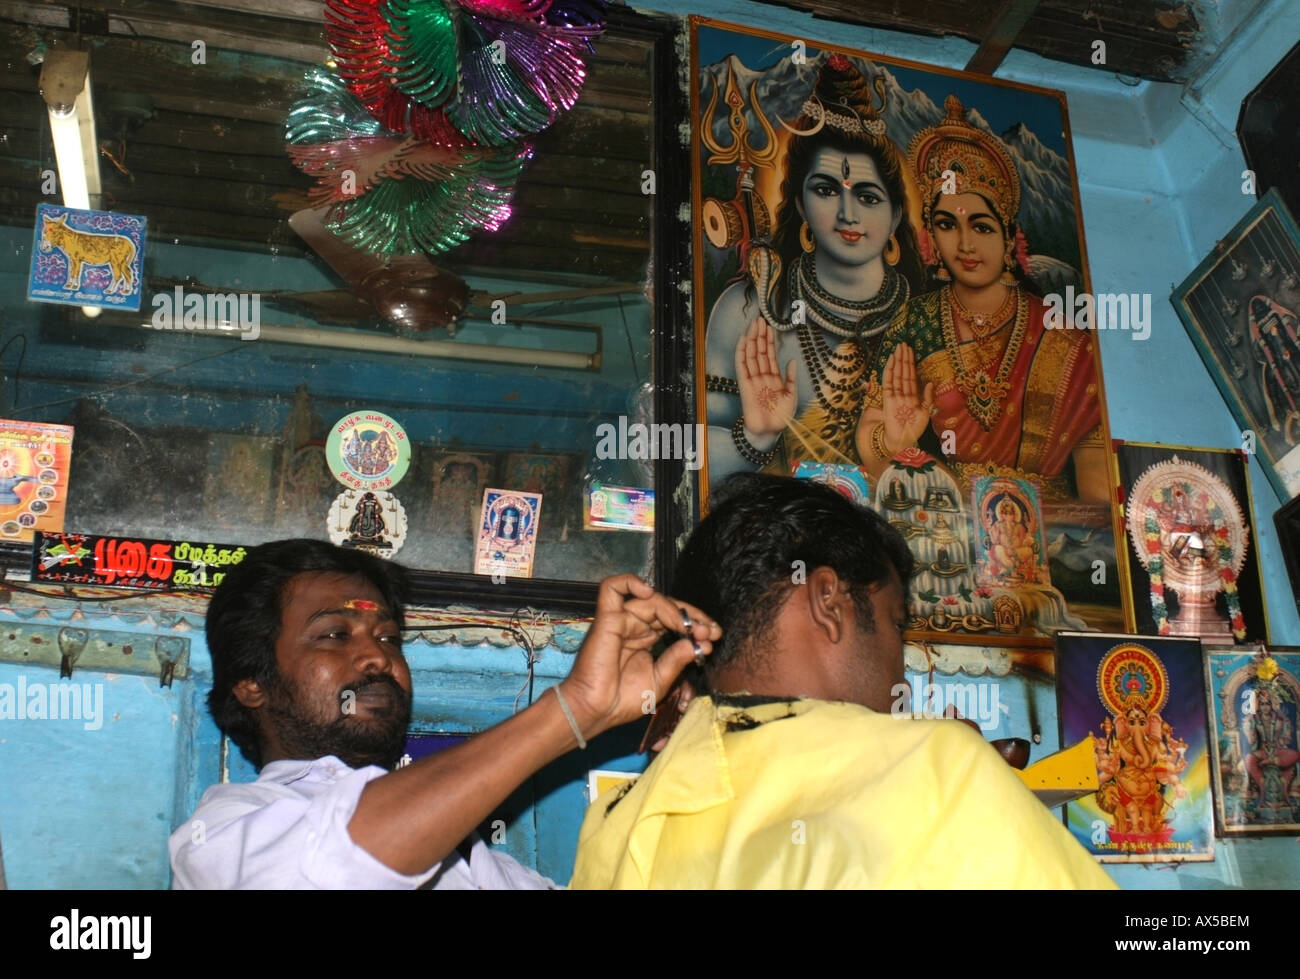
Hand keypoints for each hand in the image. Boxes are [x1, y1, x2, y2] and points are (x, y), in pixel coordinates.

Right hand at [558, 574, 720, 739]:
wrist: (596, 711)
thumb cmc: (622, 700)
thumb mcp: (660, 680)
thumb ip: (677, 659)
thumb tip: (699, 642)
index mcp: (646, 639)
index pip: (674, 621)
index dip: (696, 624)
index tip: (715, 636)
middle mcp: (635, 626)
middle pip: (667, 607)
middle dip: (692, 617)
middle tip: (711, 631)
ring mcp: (621, 620)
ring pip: (651, 599)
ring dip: (675, 611)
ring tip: (691, 628)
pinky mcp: (606, 618)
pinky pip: (612, 588)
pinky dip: (630, 582)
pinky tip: (649, 593)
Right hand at [735, 316, 796, 439]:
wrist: (770, 432)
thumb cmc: (781, 417)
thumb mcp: (792, 396)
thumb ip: (791, 378)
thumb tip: (792, 360)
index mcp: (774, 378)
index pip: (770, 355)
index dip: (769, 341)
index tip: (769, 327)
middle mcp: (762, 376)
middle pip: (759, 352)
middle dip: (760, 336)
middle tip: (760, 319)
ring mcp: (753, 380)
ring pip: (751, 355)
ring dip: (752, 340)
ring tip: (754, 325)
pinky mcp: (745, 385)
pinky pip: (742, 366)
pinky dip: (742, 353)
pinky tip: (744, 341)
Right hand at [881, 343, 933, 454]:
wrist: (902, 440)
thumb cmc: (914, 430)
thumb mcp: (926, 413)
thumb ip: (927, 398)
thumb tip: (930, 383)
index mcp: (913, 396)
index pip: (911, 376)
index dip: (911, 363)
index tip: (911, 351)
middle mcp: (903, 393)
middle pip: (903, 372)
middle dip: (904, 358)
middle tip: (903, 344)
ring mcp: (895, 395)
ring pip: (896, 374)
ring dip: (897, 361)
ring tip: (898, 348)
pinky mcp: (887, 398)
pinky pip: (888, 382)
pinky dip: (889, 371)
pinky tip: (891, 361)